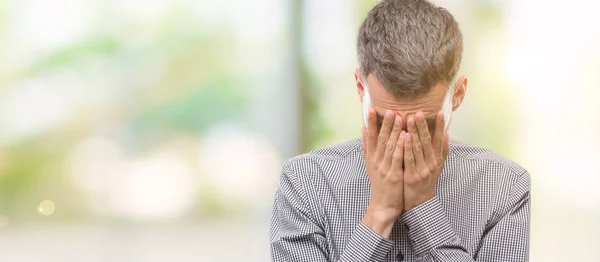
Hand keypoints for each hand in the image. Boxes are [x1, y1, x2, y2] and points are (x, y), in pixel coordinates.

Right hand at [361, 109, 405, 237]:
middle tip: (390, 109)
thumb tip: (362, 129)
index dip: (371, 122)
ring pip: (389, 146)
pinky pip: (398, 158)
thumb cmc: (379, 183)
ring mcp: (384, 168)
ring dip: (394, 131)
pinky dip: (401, 147)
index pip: (370, 136)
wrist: (382, 205)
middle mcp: (376, 160)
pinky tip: (405, 136)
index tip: (371, 109)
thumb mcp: (370, 164)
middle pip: (380, 138)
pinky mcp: (393, 175)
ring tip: (399, 117)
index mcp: (371, 157)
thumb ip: (367, 146)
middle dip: (385, 123)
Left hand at [403, 111, 449, 210]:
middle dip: (423, 125)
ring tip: (410, 119)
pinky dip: (407, 147)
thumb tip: (446, 133)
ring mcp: (423, 170)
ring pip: (419, 148)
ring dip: (414, 132)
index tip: (439, 112)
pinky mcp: (412, 176)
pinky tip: (404, 137)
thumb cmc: (427, 181)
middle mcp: (432, 163)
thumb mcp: (438, 166)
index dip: (440, 126)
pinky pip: (409, 159)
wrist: (420, 203)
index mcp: (437, 159)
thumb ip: (442, 150)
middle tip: (419, 112)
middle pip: (428, 141)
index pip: (439, 139)